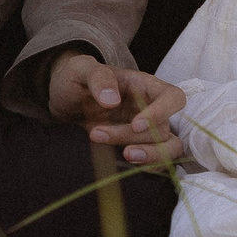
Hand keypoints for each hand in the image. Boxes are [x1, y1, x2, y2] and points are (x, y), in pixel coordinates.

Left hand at [46, 48, 186, 164]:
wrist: (63, 102)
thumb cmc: (76, 79)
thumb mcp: (79, 69)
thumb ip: (97, 77)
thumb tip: (112, 100)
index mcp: (144, 86)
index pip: (173, 98)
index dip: (162, 113)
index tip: (136, 124)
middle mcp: (151, 109)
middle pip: (163, 129)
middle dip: (133, 137)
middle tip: (97, 134)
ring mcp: (146, 131)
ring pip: (165, 149)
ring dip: (147, 156)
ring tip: (123, 156)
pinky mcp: (136, 148)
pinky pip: (154, 163)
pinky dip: (144, 167)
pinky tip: (120, 163)